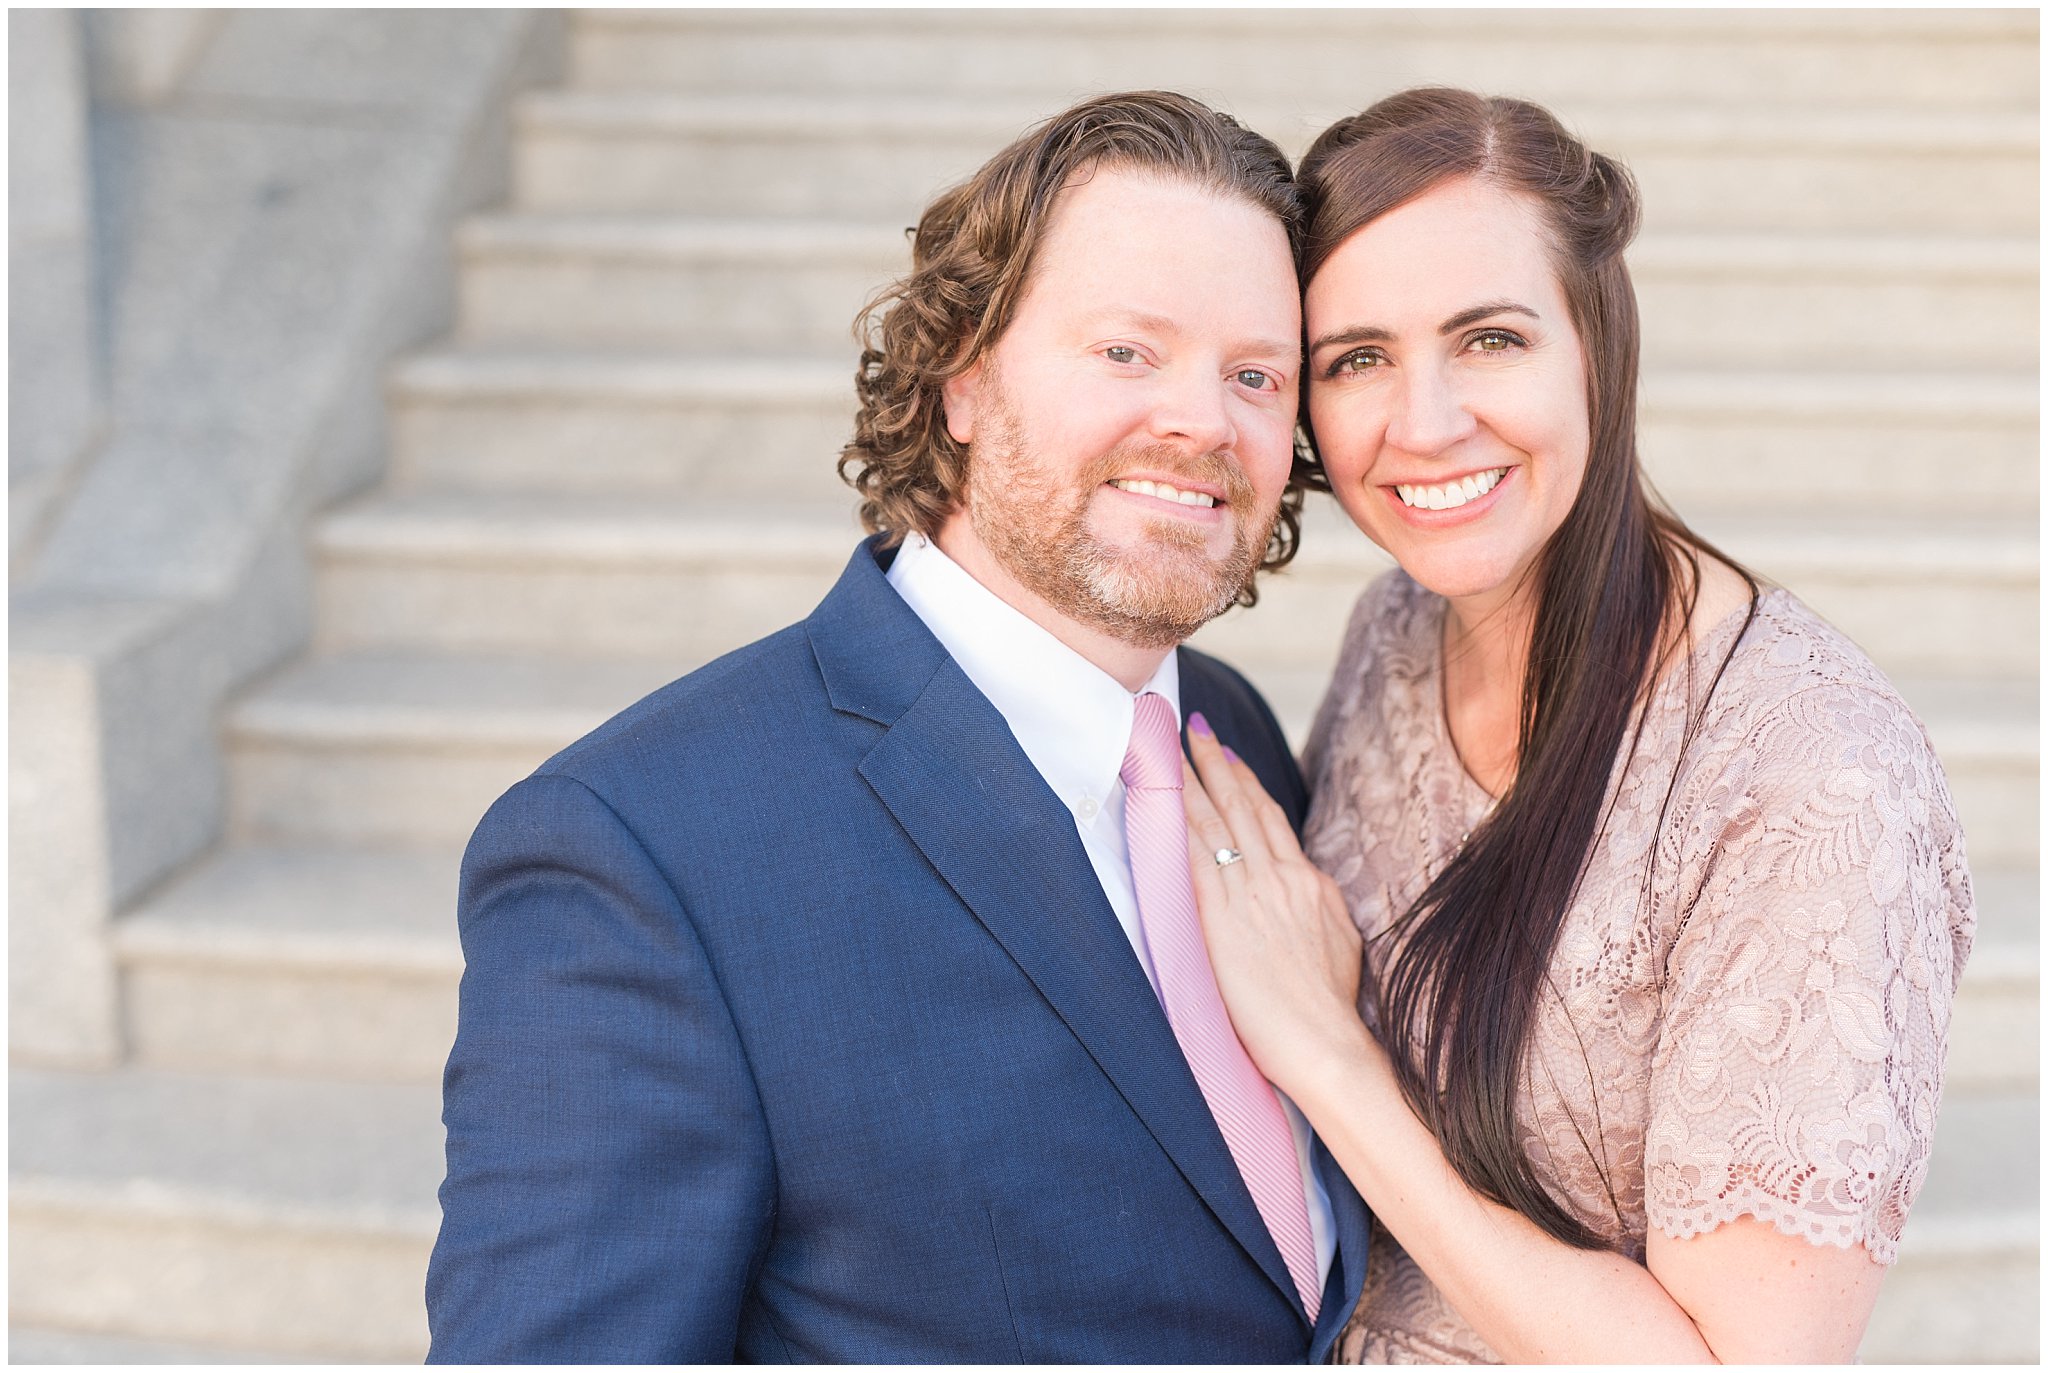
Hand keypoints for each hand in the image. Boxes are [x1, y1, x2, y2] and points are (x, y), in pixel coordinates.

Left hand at [1180, 716, 1367, 1096]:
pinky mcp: (1219, 917)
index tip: (1232, 758)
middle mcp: (1280, 877)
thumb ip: (1318, 909)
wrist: (1325, 1043)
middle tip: (1197, 727)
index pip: (1272, 821)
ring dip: (1192, 779)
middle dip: (1218, 762)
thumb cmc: (1330, 1009)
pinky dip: (1174, 822)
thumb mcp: (1340, 944)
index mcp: (1309, 883)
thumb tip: (1308, 892)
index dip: (1248, 786)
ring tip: (1173, 747)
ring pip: (1214, 820)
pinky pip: (1190, 856)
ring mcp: (1249, 893)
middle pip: (1242, 806)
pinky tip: (1159, 801)